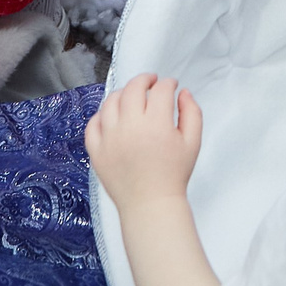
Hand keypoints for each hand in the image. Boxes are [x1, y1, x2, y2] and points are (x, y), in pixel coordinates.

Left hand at [85, 74, 203, 210]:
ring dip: (123, 93)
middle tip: (151, 82)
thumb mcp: (193, 142)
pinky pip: (93, 124)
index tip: (171, 85)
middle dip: (145, 80)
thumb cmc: (173, 175)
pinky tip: (112, 116)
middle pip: (133, 88)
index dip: (168, 83)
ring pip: (111, 101)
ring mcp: (110, 139)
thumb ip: (192, 112)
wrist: (150, 205)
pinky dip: (101, 115)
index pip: (161, 90)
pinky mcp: (96, 151)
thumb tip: (182, 93)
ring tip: (131, 97)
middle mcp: (130, 128)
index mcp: (156, 125)